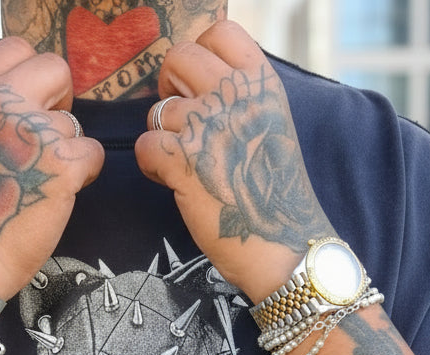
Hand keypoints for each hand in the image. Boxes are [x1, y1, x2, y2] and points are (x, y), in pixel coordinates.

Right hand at [0, 38, 103, 305]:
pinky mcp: (62, 165)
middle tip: (46, 139)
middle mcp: (0, 102)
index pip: (19, 48)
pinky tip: (56, 194)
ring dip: (66, 150)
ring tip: (38, 181)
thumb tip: (44, 90)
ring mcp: (33, 131)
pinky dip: (82, 175)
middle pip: (56, 69)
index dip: (35, 76)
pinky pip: (93, 153)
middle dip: (60, 102)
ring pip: (74, 123)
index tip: (31, 105)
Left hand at [135, 21, 334, 301]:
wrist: (284, 247)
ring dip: (164, 138)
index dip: (197, 56)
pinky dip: (152, 166)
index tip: (197, 86)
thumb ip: (243, 99)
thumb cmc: (275, 197)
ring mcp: (210, 125)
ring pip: (159, 111)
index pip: (219, 33)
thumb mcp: (272, 128)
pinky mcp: (184, 161)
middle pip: (178, 58)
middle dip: (170, 90)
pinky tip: (173, 182)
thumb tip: (198, 84)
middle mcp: (237, 95)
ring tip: (187, 166)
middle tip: (181, 125)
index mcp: (264, 84)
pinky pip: (144, 145)